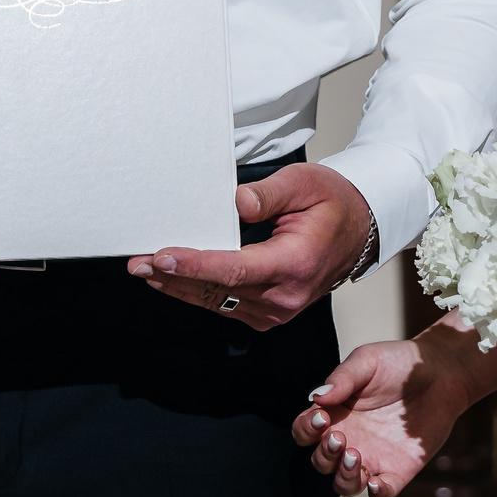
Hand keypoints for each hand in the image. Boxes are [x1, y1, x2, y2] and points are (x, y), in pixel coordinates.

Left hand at [126, 162, 370, 328]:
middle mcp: (286, 296)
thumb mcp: (305, 183)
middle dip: (174, 276)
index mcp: (296, 264)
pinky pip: (226, 304)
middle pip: (219, 290)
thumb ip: (269, 194)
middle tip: (137, 263)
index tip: (163, 256)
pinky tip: (172, 279)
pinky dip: (196, 292)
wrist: (359, 230)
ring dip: (179, 286)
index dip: (196, 265)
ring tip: (143, 270)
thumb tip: (236, 203)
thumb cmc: (333, 203)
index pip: (236, 270)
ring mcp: (277, 310)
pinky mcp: (268, 313)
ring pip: (217, 302)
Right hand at [290, 326, 481, 496]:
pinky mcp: (398, 470)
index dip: (305, 429)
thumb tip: (316, 398)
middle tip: (340, 437)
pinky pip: (381, 493)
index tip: (321, 416)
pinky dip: (376, 493)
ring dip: (343, 476)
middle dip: (324, 454)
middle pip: (321, 462)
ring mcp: (373, 457)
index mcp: (336, 414)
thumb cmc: (398, 363)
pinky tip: (376, 482)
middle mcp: (350, 439)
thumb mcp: (367, 361)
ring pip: (344, 484)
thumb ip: (342, 378)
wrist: (440, 373)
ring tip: (355, 455)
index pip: (306, 431)